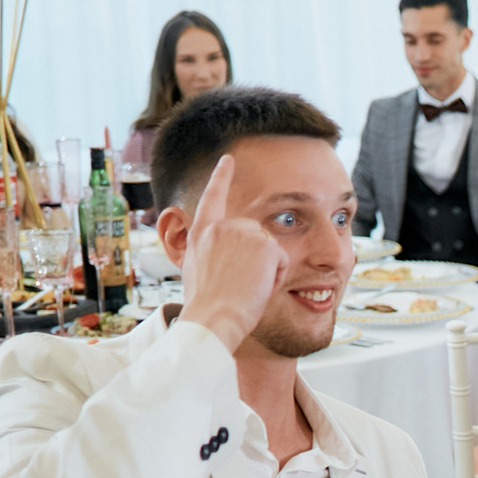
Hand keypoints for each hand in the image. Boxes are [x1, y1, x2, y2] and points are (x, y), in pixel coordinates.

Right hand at [176, 155, 283, 353]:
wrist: (212, 318)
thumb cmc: (205, 307)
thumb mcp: (196, 272)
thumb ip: (209, 253)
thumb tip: (217, 252)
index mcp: (201, 234)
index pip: (211, 198)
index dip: (220, 177)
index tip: (228, 159)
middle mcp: (220, 227)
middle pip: (255, 236)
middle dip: (257, 261)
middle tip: (239, 285)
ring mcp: (242, 232)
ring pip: (270, 249)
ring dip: (266, 271)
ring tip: (245, 287)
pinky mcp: (264, 243)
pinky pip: (281, 260)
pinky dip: (276, 277)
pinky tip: (257, 286)